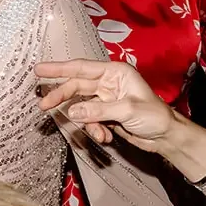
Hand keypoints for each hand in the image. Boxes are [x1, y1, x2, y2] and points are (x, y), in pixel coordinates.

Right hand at [35, 58, 177, 151]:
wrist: (166, 137)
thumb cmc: (154, 116)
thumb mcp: (127, 110)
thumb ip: (98, 110)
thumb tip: (72, 111)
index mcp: (115, 72)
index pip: (81, 68)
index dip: (59, 68)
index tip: (39, 70)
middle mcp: (108, 83)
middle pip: (76, 87)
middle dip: (61, 97)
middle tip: (43, 106)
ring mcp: (105, 99)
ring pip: (82, 107)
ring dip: (86, 122)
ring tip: (98, 134)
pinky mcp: (105, 114)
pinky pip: (90, 120)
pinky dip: (94, 130)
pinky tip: (106, 137)